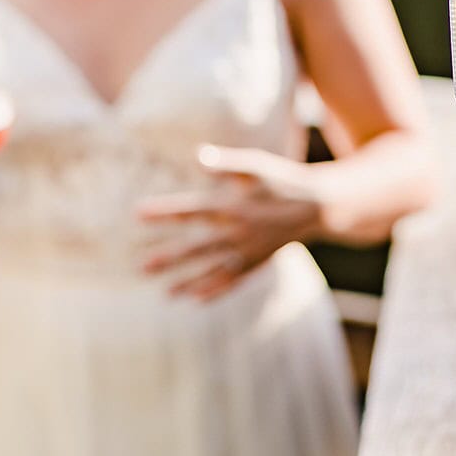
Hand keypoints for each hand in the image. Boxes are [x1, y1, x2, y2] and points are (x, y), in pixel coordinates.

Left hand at [136, 145, 322, 301]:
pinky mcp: (257, 261)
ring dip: (188, 280)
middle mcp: (238, 232)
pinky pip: (234, 280)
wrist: (318, 205)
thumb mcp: (256, 164)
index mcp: (234, 206)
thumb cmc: (283, 179)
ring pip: (213, 269)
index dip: (165, 212)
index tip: (137, 214)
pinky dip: (216, 290)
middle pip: (197, 248)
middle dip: (169, 258)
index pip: (192, 211)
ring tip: (165, 292)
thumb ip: (226, 163)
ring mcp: (249, 251)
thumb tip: (198, 156)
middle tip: (141, 267)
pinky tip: (196, 299)